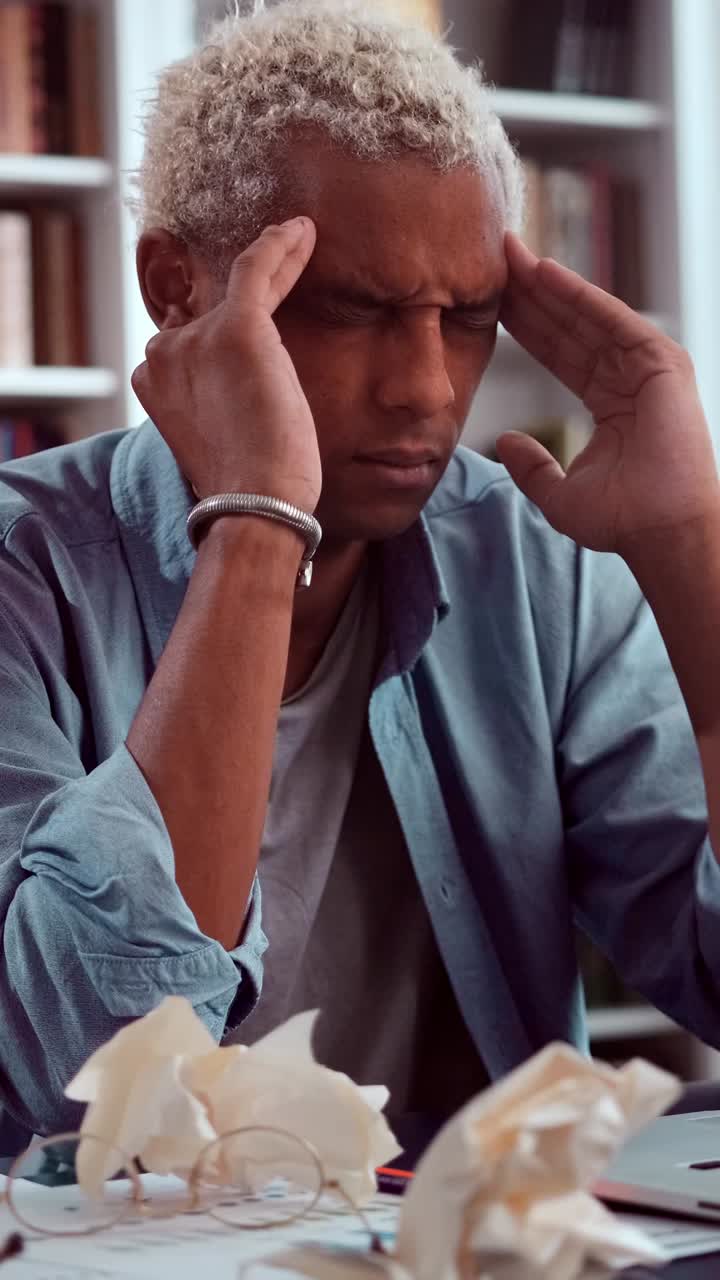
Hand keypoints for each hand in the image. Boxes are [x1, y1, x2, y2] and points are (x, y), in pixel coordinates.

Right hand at [132, 218, 321, 512]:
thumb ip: (218, 409)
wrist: (256, 503)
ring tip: (301, 238)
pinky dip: (280, 246)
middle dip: (244, 303)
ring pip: (239, 288)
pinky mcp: (237, 328)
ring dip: (273, 263)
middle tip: (285, 260)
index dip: (216, 328)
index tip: (248, 310)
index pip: (186, 343)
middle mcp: (164, 355)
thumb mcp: (221, 443)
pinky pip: (257, 268)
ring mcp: (197, 338)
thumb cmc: (250, 490)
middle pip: (209, 314)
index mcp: (153, 385)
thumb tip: (242, 401)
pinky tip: (303, 231)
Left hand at [495, 232, 719, 555]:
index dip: (526, 325)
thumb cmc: (622, 520)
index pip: (558, 353)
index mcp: (608, 402)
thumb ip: (531, 466)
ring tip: (510, 254)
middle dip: (531, 293)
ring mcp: (646, 367)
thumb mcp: (559, 493)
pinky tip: (546, 273)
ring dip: (548, 284)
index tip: (491, 300)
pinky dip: (580, 295)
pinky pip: (612, 320)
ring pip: (586, 317)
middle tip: (493, 256)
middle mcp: (628, 376)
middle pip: (569, 326)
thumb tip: (503, 441)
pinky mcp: (661, 362)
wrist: (660, 532)